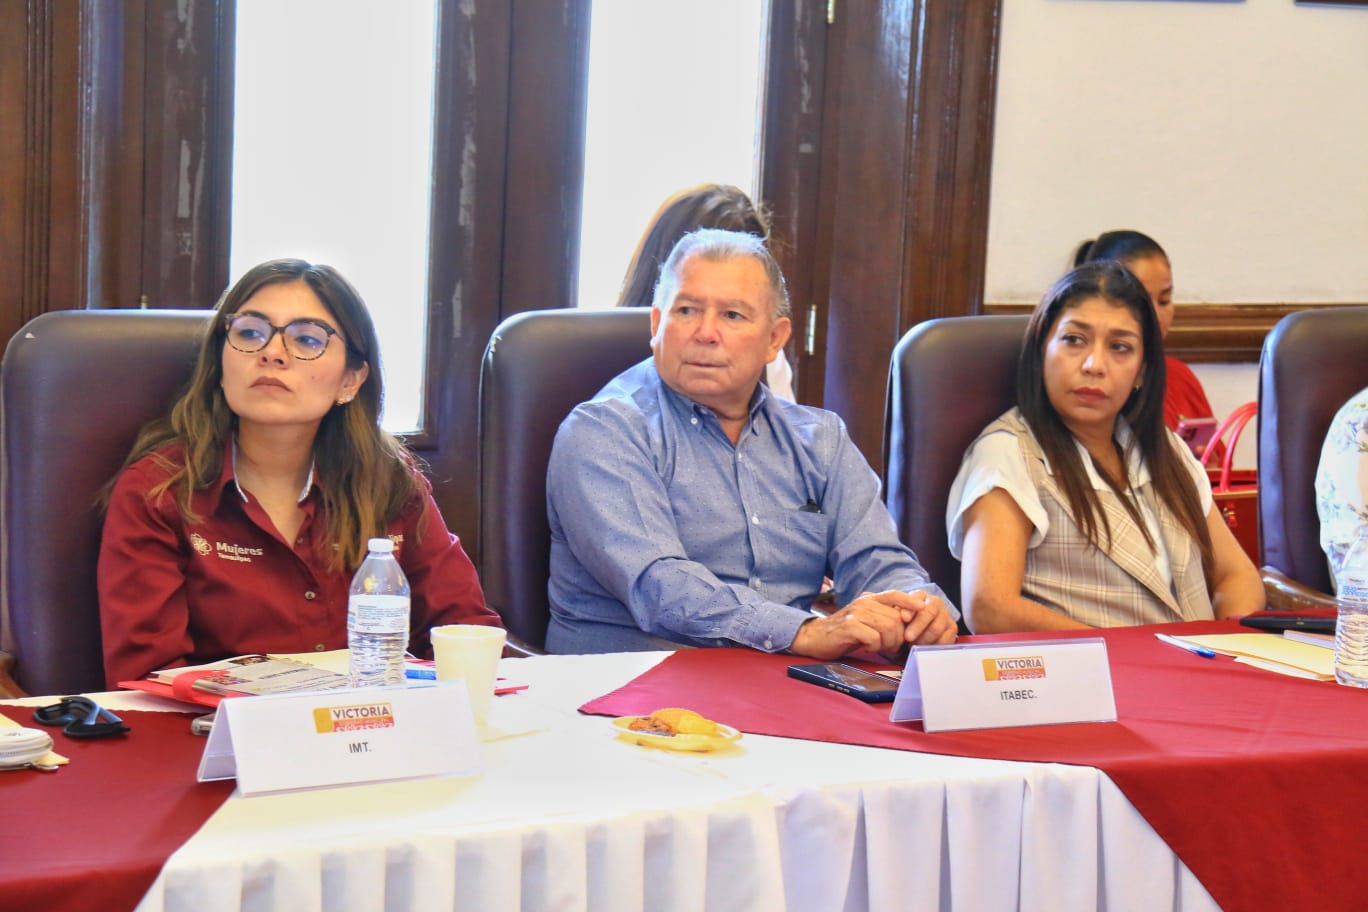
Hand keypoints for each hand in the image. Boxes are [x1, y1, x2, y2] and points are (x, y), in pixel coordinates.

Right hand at [789, 589, 954, 659]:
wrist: (814, 638)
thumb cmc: (844, 633)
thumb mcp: (865, 621)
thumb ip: (883, 617)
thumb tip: (908, 622)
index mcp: (869, 599)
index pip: (894, 595)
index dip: (909, 602)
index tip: (922, 610)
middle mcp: (863, 603)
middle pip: (896, 618)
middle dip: (898, 637)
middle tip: (890, 646)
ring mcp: (856, 613)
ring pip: (888, 628)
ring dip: (888, 643)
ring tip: (879, 647)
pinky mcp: (849, 626)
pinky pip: (874, 638)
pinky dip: (875, 647)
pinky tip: (867, 647)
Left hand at [890, 590, 957, 645]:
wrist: (913, 633)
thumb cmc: (902, 623)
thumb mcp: (895, 615)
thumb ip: (897, 612)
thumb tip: (902, 616)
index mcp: (920, 595)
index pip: (917, 599)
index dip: (910, 610)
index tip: (904, 619)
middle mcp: (935, 602)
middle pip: (929, 613)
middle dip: (917, 627)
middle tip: (908, 638)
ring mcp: (945, 615)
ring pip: (936, 628)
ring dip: (923, 639)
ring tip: (913, 645)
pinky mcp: (952, 628)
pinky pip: (945, 639)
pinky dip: (933, 646)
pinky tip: (924, 648)